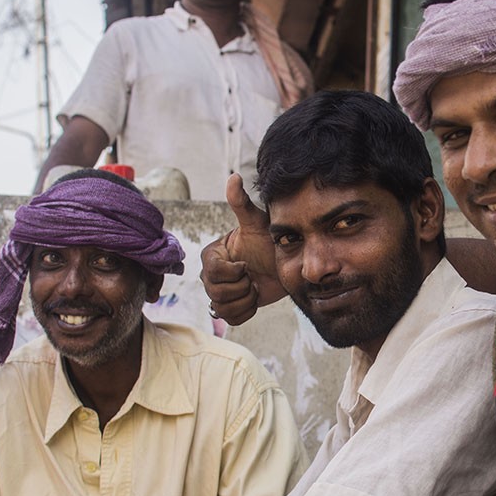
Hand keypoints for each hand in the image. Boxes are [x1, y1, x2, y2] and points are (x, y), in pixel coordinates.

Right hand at [200, 174, 286, 324]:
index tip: (248, 264)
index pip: (213, 273)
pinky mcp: (230, 306)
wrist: (285, 263)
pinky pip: (230, 318)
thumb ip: (242, 202)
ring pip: (221, 308)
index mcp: (212, 255)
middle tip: (254, 275)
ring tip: (255, 285)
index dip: (234, 273)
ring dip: (245, 299)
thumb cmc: (270, 240)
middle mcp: (210, 274)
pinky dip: (246, 311)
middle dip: (242, 287)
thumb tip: (234, 176)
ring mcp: (219, 291)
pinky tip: (255, 296)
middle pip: (216, 293)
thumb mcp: (257, 223)